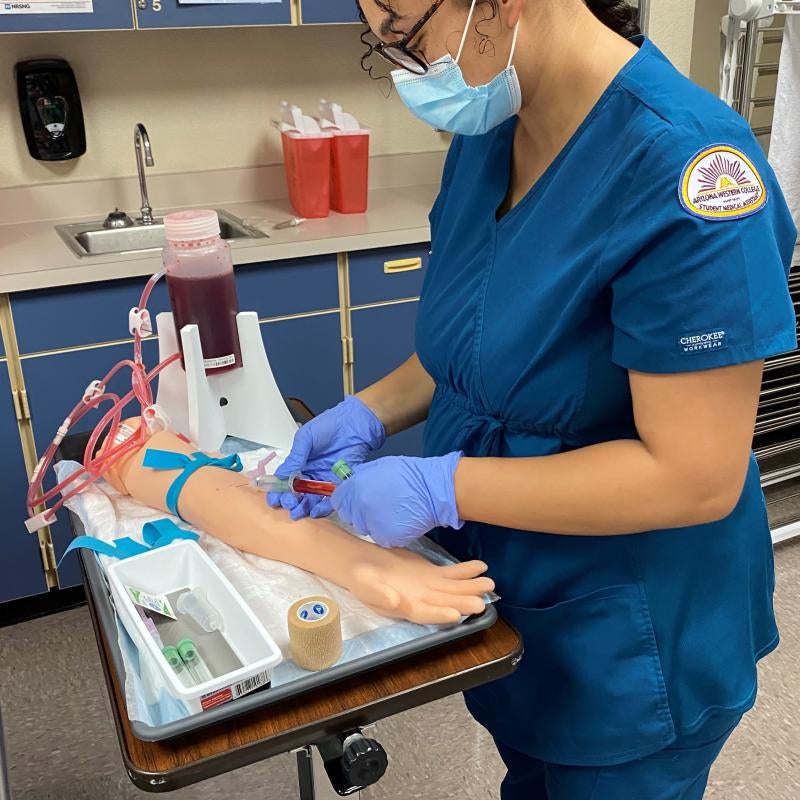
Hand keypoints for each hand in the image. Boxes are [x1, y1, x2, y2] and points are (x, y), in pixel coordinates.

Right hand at [268, 395, 384, 519]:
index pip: (285, 481)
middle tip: (288, 504)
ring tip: (298, 512)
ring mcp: (325, 480)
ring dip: (303, 508)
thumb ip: (295, 457)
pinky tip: (314, 512)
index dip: (278, 492)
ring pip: (311, 500)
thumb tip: (281, 476)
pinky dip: (322, 508)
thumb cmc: (328, 426)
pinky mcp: (340, 484)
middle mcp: (310, 474)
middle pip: (297, 494)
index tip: (274, 500)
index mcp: (299, 463)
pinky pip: (330, 500)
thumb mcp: (306, 438)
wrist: (354, 423)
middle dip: (290, 502)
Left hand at [331, 452, 463, 547]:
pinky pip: (379, 537)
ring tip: (390, 513)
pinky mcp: (386, 538)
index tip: (354, 501)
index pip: (338, 500)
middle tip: (376, 506)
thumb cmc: (409, 475)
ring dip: (372, 523)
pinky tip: (398, 522)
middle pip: (349, 516)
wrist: (433, 490)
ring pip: (364, 528)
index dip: (346, 500)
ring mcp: (373, 524)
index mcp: (357, 487)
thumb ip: (360, 477)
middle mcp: (361, 507)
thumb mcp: (379, 466)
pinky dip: (386, 532)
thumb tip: (350, 484)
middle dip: (359, 512)